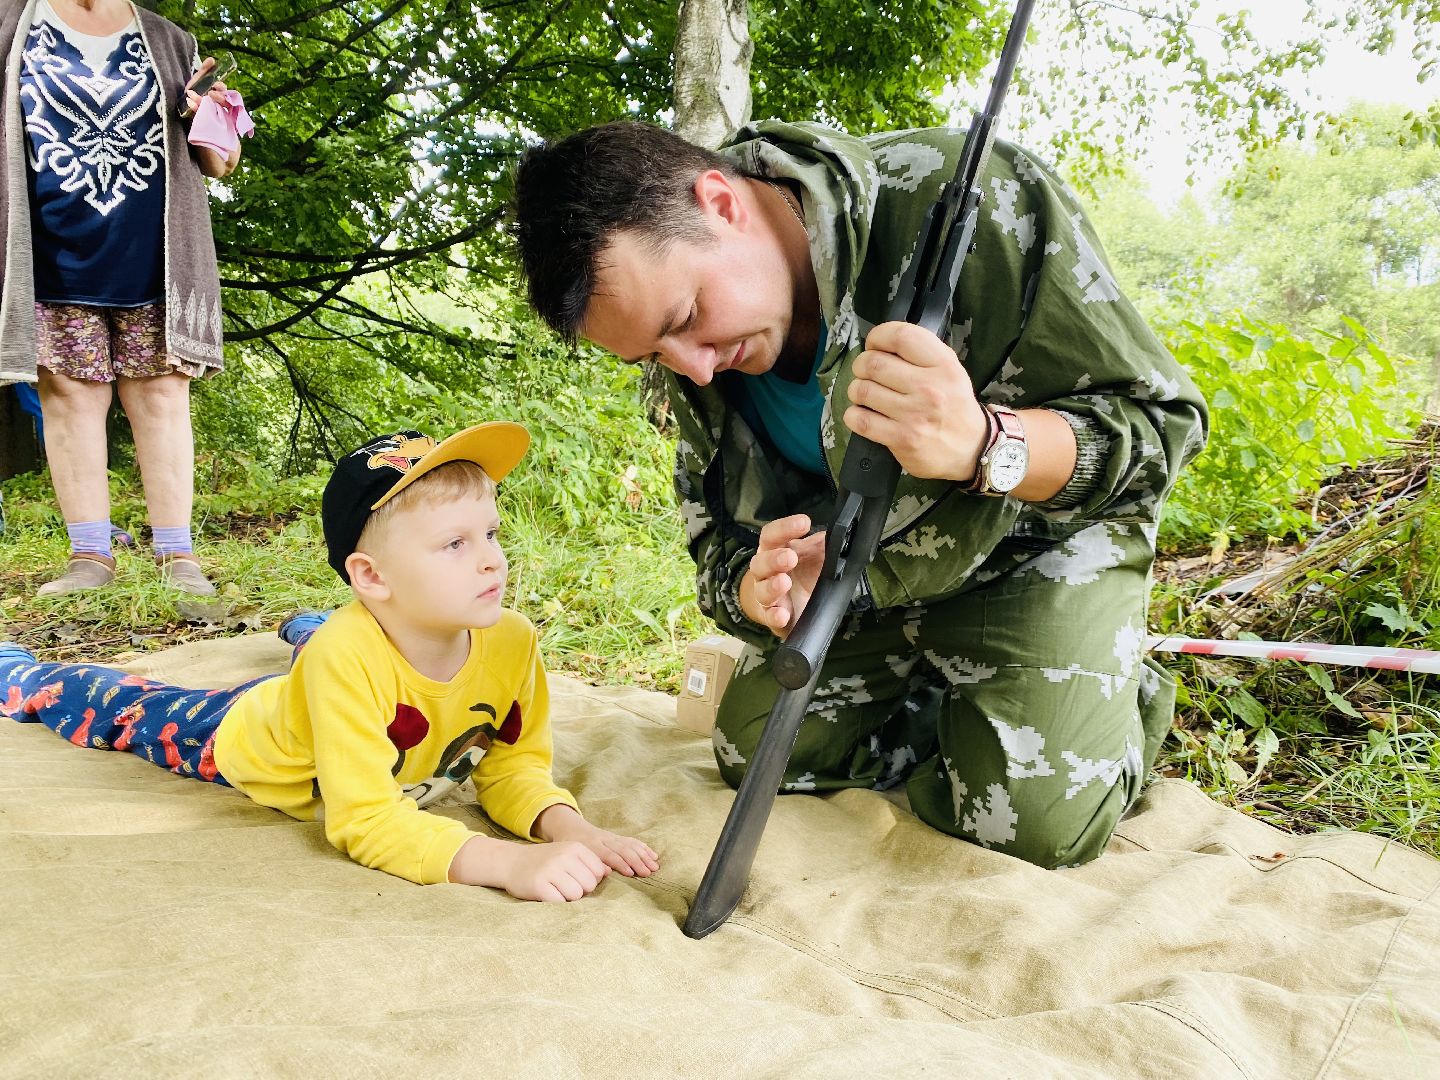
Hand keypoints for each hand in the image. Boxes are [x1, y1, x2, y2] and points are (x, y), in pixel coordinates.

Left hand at [183, 57, 233, 116]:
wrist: (182, 103)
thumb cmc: (195, 90)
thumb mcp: (199, 79)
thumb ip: (205, 69)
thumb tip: (212, 59)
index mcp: (220, 95)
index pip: (227, 93)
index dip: (222, 89)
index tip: (216, 84)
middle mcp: (219, 105)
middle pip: (226, 104)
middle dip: (219, 98)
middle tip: (210, 93)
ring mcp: (213, 114)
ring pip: (215, 111)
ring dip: (204, 102)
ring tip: (192, 95)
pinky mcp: (205, 120)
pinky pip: (203, 116)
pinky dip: (196, 108)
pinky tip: (190, 102)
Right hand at [492, 840, 610, 901]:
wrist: (510, 862)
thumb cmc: (544, 861)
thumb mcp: (567, 854)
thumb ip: (588, 862)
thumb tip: (608, 872)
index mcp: (575, 847)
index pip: (598, 873)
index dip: (589, 880)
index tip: (575, 879)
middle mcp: (564, 856)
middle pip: (589, 885)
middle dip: (579, 890)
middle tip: (563, 886)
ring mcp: (551, 870)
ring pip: (576, 895)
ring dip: (567, 897)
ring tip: (555, 889)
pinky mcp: (539, 885)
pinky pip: (559, 902)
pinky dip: (554, 902)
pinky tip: (546, 894)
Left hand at [534, 804, 659, 877]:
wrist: (569, 826)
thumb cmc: (567, 846)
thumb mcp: (570, 855)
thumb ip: (585, 863)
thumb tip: (605, 873)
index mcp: (591, 845)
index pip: (609, 855)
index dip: (620, 864)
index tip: (631, 873)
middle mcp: (604, 840)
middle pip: (623, 850)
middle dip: (637, 861)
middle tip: (648, 872)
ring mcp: (611, 837)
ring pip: (630, 845)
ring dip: (643, 855)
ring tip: (655, 866)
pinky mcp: (616, 836)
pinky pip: (632, 841)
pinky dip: (643, 848)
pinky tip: (653, 854)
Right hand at [740, 513, 824, 638]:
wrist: (795, 603)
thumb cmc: (804, 571)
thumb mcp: (817, 554)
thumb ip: (825, 543)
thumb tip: (842, 531)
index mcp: (775, 550)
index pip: (772, 534)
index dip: (785, 527)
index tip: (805, 523)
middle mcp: (766, 572)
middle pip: (761, 562)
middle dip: (774, 559)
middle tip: (790, 558)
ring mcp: (767, 596)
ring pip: (762, 591)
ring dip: (772, 587)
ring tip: (785, 582)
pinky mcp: (772, 617)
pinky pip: (769, 617)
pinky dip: (774, 616)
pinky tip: (782, 615)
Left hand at [844, 321, 988, 481]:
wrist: (972, 449)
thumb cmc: (954, 406)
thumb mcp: (951, 371)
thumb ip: (921, 353)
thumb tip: (881, 343)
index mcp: (943, 365)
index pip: (901, 336)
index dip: (878, 336)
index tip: (874, 345)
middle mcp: (929, 388)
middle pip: (873, 362)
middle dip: (861, 365)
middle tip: (866, 372)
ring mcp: (914, 415)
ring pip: (862, 390)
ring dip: (857, 390)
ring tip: (865, 395)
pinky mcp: (901, 440)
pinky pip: (860, 420)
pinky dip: (853, 415)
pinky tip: (863, 414)